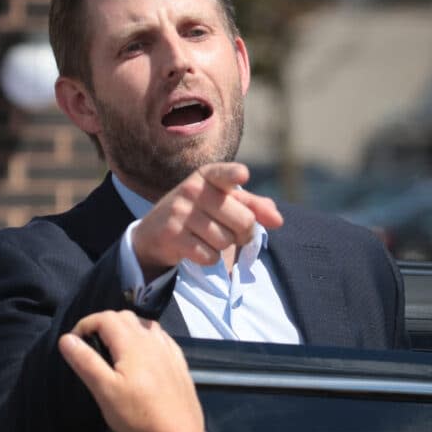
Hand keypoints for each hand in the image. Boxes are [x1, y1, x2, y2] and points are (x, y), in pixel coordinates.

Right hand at [58, 310, 212, 431]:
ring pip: (145, 325)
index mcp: (132, 343)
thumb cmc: (138, 416)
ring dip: (126, 329)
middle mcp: (153, 340)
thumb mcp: (104, 390)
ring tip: (115, 349)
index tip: (74, 342)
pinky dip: (147, 339)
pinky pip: (162, 339)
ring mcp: (169, 352)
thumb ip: (85, 361)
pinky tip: (144, 356)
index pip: (105, 318)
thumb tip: (67, 339)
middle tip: (91, 345)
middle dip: (104, 324)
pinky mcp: (179, 365)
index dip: (85, 324)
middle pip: (125, 317)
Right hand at [132, 163, 282, 279]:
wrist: (154, 232)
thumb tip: (278, 219)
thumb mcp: (221, 202)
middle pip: (243, 220)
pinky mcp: (173, 236)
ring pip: (225, 240)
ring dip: (223, 246)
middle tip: (231, 232)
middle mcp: (191, 190)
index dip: (234, 174)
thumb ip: (252, 206)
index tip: (243, 175)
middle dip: (243, 232)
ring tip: (208, 238)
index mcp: (207, 176)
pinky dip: (209, 258)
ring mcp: (180, 213)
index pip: (224, 173)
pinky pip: (209, 256)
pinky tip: (197, 248)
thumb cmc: (198, 214)